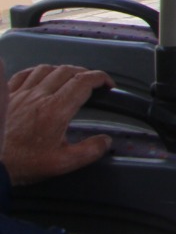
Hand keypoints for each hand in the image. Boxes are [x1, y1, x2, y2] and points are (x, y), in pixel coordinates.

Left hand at [2, 64, 113, 186]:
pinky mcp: (7, 97)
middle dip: (85, 73)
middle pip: (67, 71)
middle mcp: (39, 97)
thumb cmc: (22, 163)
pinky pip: (23, 74)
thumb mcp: (62, 164)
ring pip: (46, 69)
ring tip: (69, 77)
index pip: (83, 81)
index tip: (107, 84)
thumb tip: (105, 141)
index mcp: (56, 110)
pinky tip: (40, 76)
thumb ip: (89, 151)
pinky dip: (37, 71)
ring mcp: (20, 94)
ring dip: (62, 70)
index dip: (101, 78)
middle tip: (92, 82)